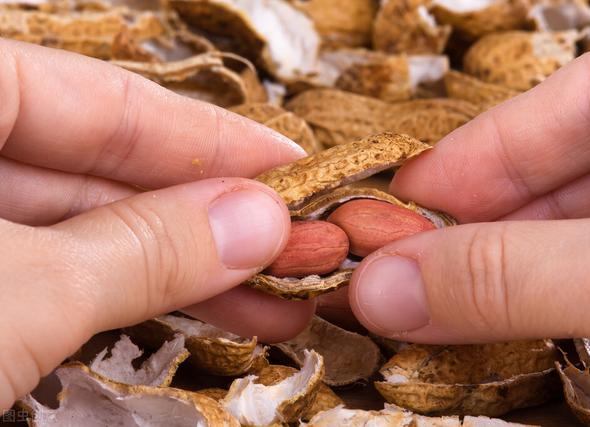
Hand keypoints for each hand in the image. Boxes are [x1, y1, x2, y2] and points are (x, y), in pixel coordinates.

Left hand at [0, 39, 315, 409]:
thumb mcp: (19, 293)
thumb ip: (139, 250)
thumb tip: (255, 221)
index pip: (100, 97)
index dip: (206, 135)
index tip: (289, 163)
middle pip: (97, 167)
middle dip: (203, 215)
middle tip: (293, 244)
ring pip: (80, 229)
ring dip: (177, 266)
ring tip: (269, 297)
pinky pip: (51, 273)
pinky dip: (122, 295)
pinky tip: (197, 309)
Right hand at [349, 34, 589, 350]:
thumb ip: (518, 273)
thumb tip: (384, 288)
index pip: (581, 92)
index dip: (481, 149)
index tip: (403, 197)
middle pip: (589, 157)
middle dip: (496, 216)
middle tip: (416, 262)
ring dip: (534, 261)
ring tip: (461, 296)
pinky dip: (586, 290)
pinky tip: (542, 313)